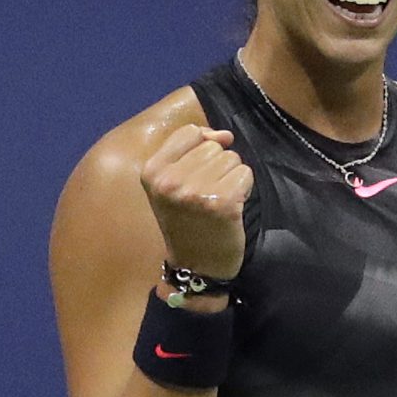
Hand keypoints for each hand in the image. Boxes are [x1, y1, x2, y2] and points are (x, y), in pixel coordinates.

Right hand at [140, 125, 252, 280]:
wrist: (196, 264)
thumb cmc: (186, 219)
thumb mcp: (174, 182)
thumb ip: (194, 149)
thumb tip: (225, 134)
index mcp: (152, 172)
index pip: (189, 132)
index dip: (202, 146)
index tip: (198, 171)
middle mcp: (170, 181)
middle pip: (213, 146)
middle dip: (217, 166)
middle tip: (207, 194)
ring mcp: (195, 192)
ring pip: (232, 158)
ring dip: (231, 177)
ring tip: (218, 200)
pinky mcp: (222, 202)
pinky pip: (245, 174)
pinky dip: (244, 188)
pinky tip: (231, 207)